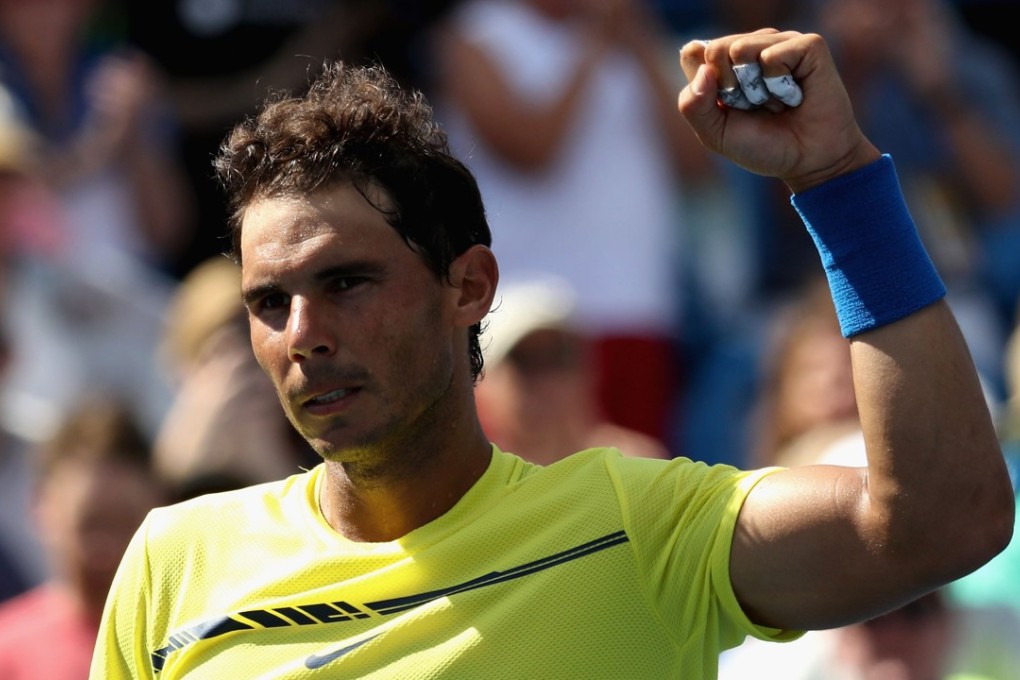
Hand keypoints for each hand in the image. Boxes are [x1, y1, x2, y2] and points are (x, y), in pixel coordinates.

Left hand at [677, 29, 879, 192]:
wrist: (808, 162)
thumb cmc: (763, 146)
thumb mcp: (715, 134)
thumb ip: (692, 105)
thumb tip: (704, 64)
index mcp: (724, 64)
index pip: (693, 53)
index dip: (703, 83)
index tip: (727, 106)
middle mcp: (751, 47)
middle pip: (714, 49)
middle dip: (729, 87)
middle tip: (754, 106)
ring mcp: (780, 43)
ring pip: (742, 48)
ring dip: (756, 88)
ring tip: (776, 101)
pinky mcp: (808, 46)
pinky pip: (774, 53)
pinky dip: (780, 82)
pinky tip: (795, 94)